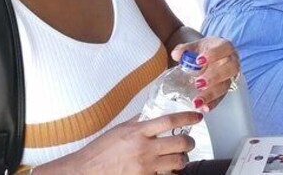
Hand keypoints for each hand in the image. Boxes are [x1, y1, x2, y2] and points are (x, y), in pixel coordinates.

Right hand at [69, 112, 200, 174]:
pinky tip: (168, 170)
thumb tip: (152, 113)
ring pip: (177, 162)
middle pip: (179, 142)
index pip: (169, 120)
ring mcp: (145, 166)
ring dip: (182, 159)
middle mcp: (143, 148)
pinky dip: (171, 173)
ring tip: (179, 158)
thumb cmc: (99, 151)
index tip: (197, 116)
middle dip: (189, 142)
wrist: (85, 171)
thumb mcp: (120, 129)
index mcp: (138, 131)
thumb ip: (138, 121)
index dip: (188, 117)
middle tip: (188, 142)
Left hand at [171, 36, 240, 111]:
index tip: (199, 60)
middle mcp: (232, 61)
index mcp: (225, 47)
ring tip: (197, 101)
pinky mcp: (226, 88)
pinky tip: (204, 108)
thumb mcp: (196, 46)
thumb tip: (176, 55)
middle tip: (198, 83)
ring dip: (212, 93)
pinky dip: (213, 103)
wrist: (211, 55)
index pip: (225, 48)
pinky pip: (222, 96)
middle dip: (215, 76)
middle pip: (230, 68)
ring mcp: (230, 76)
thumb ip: (185, 49)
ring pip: (226, 85)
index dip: (214, 54)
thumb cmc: (205, 49)